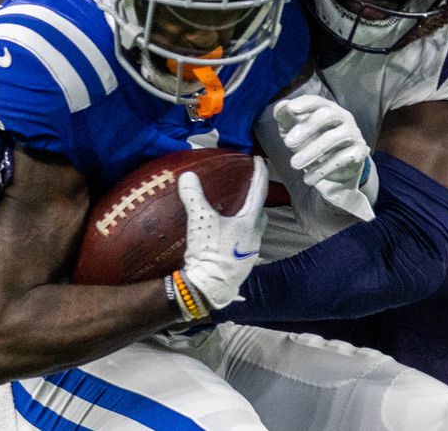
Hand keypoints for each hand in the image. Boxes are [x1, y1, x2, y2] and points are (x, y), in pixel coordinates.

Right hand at [178, 157, 267, 309]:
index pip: (259, 191)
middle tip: (247, 188)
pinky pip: (243, 242)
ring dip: (246, 219)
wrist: (208, 287)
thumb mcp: (200, 221)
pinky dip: (237, 234)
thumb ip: (194, 196)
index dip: (259, 174)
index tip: (259, 160)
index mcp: (249, 222)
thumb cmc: (210, 251)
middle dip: (256, 199)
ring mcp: (249, 253)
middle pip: (259, 212)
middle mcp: (255, 237)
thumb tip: (188, 176)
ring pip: (253, 229)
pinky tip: (225, 234)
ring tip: (234, 211)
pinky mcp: (242, 265)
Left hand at [273, 95, 375, 219]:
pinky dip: (324, 168)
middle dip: (306, 128)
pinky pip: (343, 158)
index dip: (305, 103)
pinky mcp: (358, 152)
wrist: (335, 168)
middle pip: (327, 115)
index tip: (291, 109)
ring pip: (333, 138)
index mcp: (327, 108)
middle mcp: (342, 117)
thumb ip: (287, 118)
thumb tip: (281, 106)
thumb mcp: (296, 130)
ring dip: (312, 152)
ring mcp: (352, 133)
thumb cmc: (313, 141)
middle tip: (288, 144)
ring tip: (294, 165)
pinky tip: (309, 178)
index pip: (317, 101)